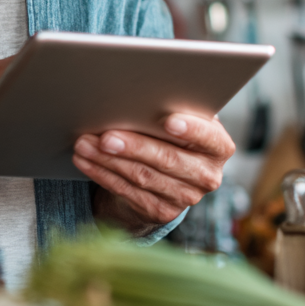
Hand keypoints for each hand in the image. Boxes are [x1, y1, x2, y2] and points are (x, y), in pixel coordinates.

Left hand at [73, 113, 235, 233]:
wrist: (167, 172)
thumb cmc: (172, 132)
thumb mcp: (181, 117)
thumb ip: (173, 108)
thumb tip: (140, 93)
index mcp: (218, 147)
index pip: (209, 138)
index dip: (191, 130)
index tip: (168, 120)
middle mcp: (206, 176)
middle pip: (167, 159)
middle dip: (133, 146)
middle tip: (106, 136)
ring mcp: (185, 197)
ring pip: (142, 176)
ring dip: (108, 160)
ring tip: (86, 143)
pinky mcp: (160, 212)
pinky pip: (127, 191)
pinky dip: (103, 174)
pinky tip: (86, 161)